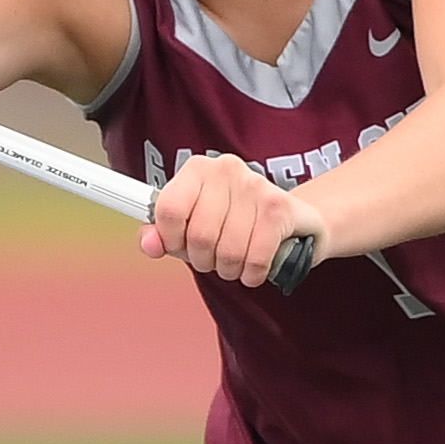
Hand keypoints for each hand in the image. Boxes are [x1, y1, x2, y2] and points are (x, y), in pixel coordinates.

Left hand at [146, 152, 327, 286]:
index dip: (170, 239)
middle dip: (203, 260)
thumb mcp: (193, 224)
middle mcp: (226, 170)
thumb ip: (164, 234)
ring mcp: (255, 186)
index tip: (179, 247)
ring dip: (228, 270)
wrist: (294, 219)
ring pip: (227, 250)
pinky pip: (255, 258)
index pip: (168, 209)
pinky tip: (252, 269)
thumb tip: (150, 244)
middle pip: (199, 235)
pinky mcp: (280, 208)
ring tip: (233, 262)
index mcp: (198, 169)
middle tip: (212, 258)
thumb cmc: (236, 221)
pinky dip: (251, 274)